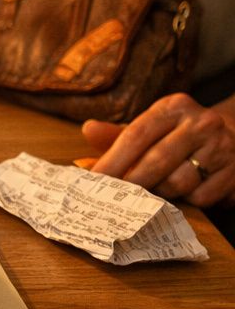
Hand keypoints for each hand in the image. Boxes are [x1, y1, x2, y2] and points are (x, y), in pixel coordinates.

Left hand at [83, 93, 234, 206]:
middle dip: (131, 184)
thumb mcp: (152, 127)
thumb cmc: (179, 135)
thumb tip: (88, 130)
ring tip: (155, 192)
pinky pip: (201, 197)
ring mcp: (222, 147)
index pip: (136, 135)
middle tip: (114, 199)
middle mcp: (201, 123)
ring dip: (161, 194)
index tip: (92, 181)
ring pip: (179, 183)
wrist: (234, 136)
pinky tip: (187, 193)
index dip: (111, 161)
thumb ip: (118, 134)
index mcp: (174, 107)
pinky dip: (188, 201)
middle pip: (155, 162)